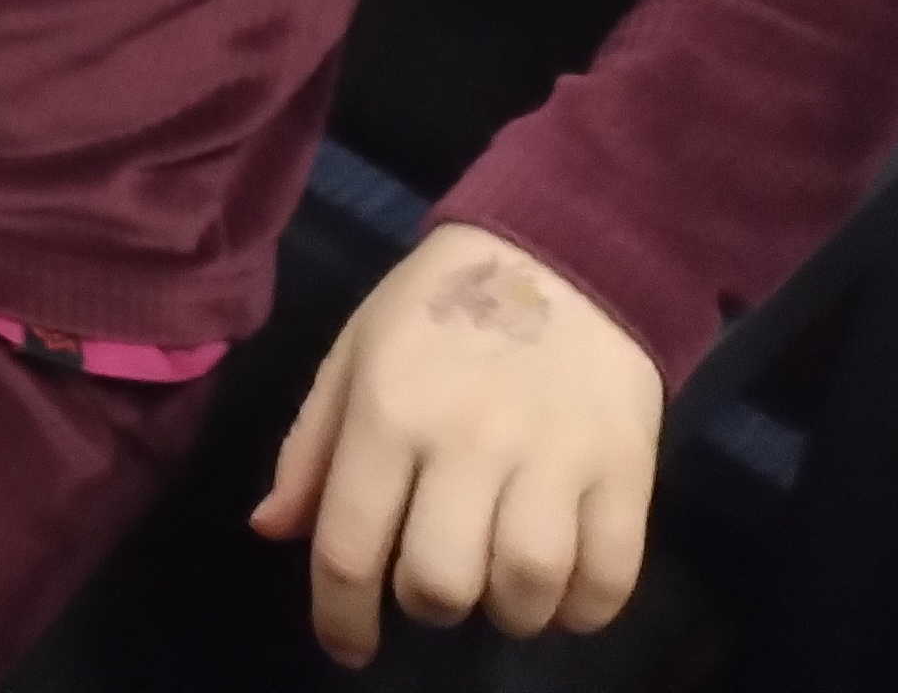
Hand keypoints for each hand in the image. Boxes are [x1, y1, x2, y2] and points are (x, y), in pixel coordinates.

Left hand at [252, 221, 661, 665]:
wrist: (562, 251)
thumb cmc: (440, 306)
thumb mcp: (356, 353)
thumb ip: (311, 447)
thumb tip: (272, 531)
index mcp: (387, 410)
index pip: (347, 547)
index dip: (340, 619)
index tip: (348, 646)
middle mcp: (466, 440)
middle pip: (439, 583)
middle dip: (428, 605)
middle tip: (437, 578)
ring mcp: (551, 456)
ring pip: (524, 590)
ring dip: (508, 611)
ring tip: (501, 582)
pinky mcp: (624, 467)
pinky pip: (608, 578)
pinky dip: (583, 607)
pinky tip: (563, 585)